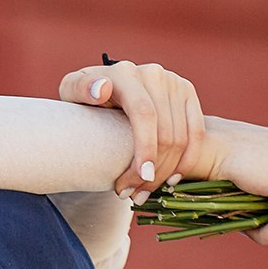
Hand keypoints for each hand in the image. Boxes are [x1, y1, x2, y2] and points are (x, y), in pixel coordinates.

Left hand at [60, 61, 205, 201]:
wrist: (102, 90)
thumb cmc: (83, 98)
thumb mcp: (70, 92)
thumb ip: (78, 89)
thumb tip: (103, 89)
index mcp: (125, 73)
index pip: (144, 114)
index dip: (146, 148)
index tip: (140, 178)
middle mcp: (154, 73)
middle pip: (165, 132)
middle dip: (152, 170)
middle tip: (132, 195)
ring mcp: (174, 82)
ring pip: (181, 138)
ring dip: (166, 172)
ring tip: (144, 193)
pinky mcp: (187, 94)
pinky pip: (197, 134)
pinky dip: (187, 161)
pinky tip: (171, 181)